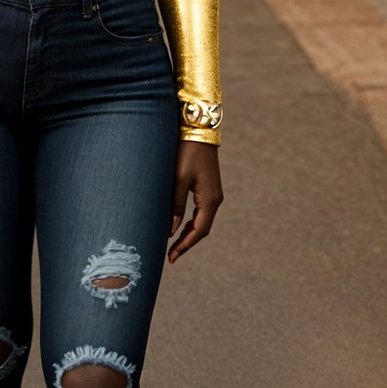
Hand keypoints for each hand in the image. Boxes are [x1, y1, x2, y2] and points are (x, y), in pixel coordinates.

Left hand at [168, 140, 222, 262]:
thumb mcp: (177, 179)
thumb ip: (175, 205)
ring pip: (202, 221)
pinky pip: (202, 211)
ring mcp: (214, 193)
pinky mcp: (209, 187)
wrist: (198, 130)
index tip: (171, 258)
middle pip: (202, 229)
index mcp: (209, 199)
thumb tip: (172, 230)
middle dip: (186, 243)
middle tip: (170, 255)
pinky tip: (180, 226)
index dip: (185, 246)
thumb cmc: (186, 152)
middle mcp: (215, 199)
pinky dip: (191, 222)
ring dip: (189, 233)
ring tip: (173, 244)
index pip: (199, 231)